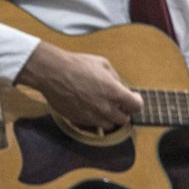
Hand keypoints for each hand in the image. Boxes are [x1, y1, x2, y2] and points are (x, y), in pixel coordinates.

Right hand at [16, 42, 141, 131]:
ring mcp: (91, 116)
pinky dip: (94, 119)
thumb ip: (115, 78)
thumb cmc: (76, 65)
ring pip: (108, 125)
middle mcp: (105, 108)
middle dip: (123, 111)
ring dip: (109, 117)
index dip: (136, 102)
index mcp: (114, 92)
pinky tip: (89, 108)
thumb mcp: (102, 63)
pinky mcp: (78, 120)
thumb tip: (119, 86)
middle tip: (118, 104)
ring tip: (103, 107)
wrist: (52, 73)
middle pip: (124, 119)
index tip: (133, 98)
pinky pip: (91, 125)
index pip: (136, 107)